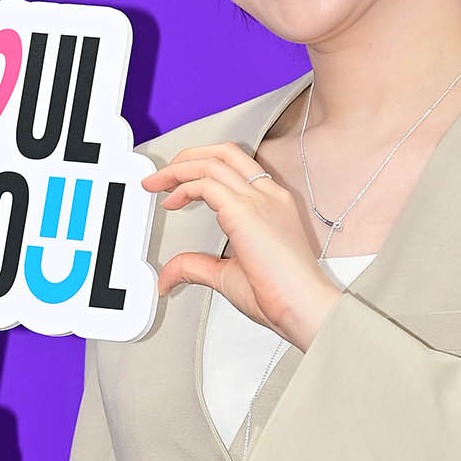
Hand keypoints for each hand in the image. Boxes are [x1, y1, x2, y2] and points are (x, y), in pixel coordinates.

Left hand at [141, 143, 343, 350]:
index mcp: (274, 204)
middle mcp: (268, 195)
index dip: (206, 168)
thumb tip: (170, 273)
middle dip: (189, 157)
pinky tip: (172, 201)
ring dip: (178, 169)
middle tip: (163, 174)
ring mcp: (258, 199)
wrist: (303, 306)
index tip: (181, 184)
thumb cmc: (281, 295)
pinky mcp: (244, 210)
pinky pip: (206, 184)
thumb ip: (197, 267)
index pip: (238, 168)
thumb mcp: (228, 275)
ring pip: (212, 162)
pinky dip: (183, 187)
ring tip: (157, 183)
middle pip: (225, 153)